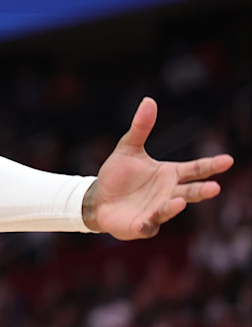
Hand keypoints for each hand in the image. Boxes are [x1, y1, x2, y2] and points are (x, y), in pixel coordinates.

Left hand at [85, 97, 233, 239]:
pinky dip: (145, 225)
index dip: (211, 165)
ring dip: (174, 207)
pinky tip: (143, 223)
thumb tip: (149, 100)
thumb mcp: (128, 149)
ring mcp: (156, 211)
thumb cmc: (118, 175)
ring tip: (179, 202)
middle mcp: (168, 194)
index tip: (227, 160)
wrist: (98, 199)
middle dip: (201, 191)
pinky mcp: (141, 226)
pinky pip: (145, 226)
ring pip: (169, 210)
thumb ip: (140, 128)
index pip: (194, 169)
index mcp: (170, 175)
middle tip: (214, 188)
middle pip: (189, 192)